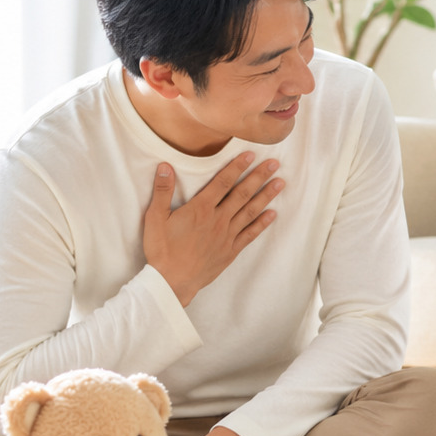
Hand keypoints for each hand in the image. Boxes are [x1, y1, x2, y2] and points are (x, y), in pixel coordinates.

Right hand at [142, 153, 284, 305]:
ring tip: (280, 183)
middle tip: (275, 164)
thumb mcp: (155, 218)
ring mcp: (227, 236)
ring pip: (250, 211)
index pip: (223, 182)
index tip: (251, 154)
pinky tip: (273, 214)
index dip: (237, 167)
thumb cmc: (162, 250)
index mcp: (200, 209)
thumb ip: (162, 191)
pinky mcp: (230, 250)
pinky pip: (250, 234)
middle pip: (242, 193)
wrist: (172, 281)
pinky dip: (262, 223)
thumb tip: (165, 166)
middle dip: (259, 177)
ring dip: (266, 196)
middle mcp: (218, 220)